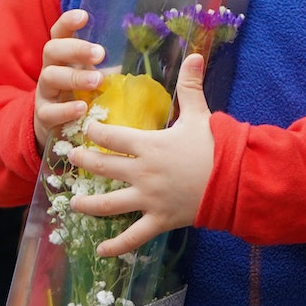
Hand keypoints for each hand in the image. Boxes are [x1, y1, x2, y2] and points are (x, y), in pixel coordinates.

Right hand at [34, 10, 102, 152]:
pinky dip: (66, 109)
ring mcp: (45, 92)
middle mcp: (50, 69)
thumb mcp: (93, 77)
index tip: (84, 16)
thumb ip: (108, 67)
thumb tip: (138, 57)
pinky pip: (49, 111)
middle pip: (52, 50)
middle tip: (100, 53)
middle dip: (76, 49)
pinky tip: (82, 108)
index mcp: (63, 56)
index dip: (68, 22)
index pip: (60, 32)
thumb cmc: (82, 95)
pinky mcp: (44, 116)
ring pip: (49, 77)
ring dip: (74, 77)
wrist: (59, 128)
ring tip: (97, 81)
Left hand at [67, 53, 213, 256]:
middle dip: (83, 162)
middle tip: (69, 158)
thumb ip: (191, 85)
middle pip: (104, 168)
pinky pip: (133, 236)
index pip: (112, 137)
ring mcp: (150, 199)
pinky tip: (99, 251)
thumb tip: (195, 54)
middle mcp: (144, 173)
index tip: (84, 128)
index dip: (95, 132)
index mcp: (150, 145)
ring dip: (88, 203)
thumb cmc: (217, 145)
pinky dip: (116, 246)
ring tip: (73, 202)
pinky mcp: (160, 220)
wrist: (236, 180)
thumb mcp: (201, 114)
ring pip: (109, 204)